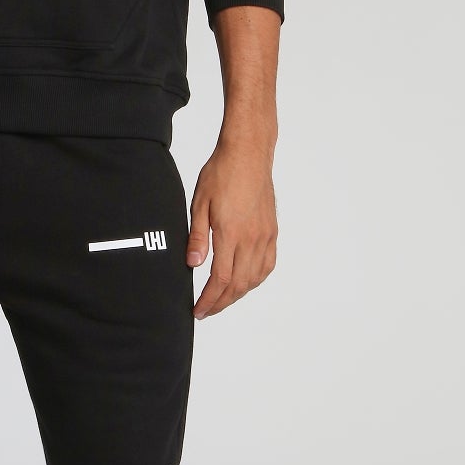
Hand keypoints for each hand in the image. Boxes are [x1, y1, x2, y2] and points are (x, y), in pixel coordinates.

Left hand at [187, 140, 277, 318]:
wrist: (248, 154)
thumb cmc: (221, 173)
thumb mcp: (199, 204)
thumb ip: (197, 238)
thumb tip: (193, 265)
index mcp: (231, 233)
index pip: (220, 279)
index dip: (209, 300)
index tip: (198, 310)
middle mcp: (251, 239)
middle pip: (238, 285)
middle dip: (221, 303)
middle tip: (206, 311)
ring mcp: (265, 236)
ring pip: (254, 278)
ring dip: (238, 294)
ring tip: (222, 299)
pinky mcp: (272, 231)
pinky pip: (267, 265)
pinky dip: (255, 280)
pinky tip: (245, 282)